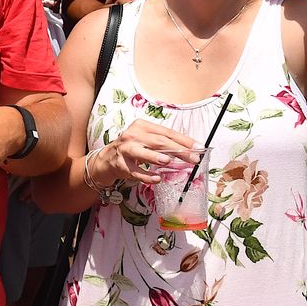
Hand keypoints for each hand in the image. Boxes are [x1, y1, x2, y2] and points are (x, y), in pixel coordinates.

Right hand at [86, 119, 200, 185]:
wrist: (107, 159)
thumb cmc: (132, 148)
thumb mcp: (146, 139)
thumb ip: (164, 142)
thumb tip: (189, 149)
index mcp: (142, 126)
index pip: (166, 132)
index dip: (184, 140)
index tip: (199, 147)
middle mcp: (132, 135)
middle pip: (158, 141)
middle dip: (177, 150)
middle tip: (193, 158)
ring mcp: (125, 149)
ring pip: (141, 152)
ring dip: (154, 157)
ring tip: (167, 160)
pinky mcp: (121, 164)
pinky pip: (135, 171)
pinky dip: (146, 176)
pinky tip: (156, 179)